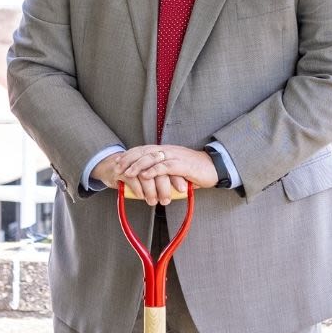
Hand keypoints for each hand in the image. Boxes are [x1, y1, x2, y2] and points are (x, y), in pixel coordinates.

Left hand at [101, 144, 218, 204]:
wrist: (214, 167)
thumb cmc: (195, 171)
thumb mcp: (175, 170)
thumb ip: (163, 173)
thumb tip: (149, 182)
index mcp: (165, 151)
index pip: (143, 150)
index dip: (129, 155)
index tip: (117, 162)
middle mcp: (168, 151)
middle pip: (144, 152)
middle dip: (128, 159)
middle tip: (117, 168)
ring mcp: (175, 156)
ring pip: (152, 158)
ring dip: (138, 165)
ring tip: (127, 173)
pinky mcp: (182, 165)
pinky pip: (165, 167)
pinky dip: (153, 170)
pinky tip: (145, 175)